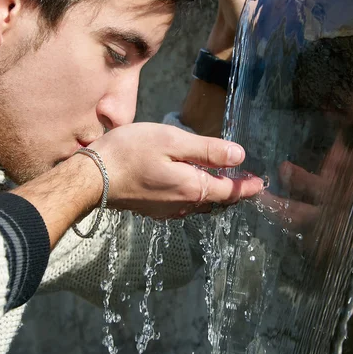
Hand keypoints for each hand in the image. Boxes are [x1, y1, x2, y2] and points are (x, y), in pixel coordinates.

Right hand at [89, 122, 262, 218]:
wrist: (91, 178)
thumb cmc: (130, 153)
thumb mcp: (172, 142)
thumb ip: (207, 150)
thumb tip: (240, 155)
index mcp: (193, 189)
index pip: (230, 191)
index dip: (247, 186)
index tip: (261, 183)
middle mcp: (183, 206)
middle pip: (216, 201)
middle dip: (232, 191)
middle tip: (245, 181)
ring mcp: (166, 211)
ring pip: (199, 204)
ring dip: (213, 194)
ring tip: (221, 180)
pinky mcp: (151, 210)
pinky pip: (182, 205)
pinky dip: (194, 195)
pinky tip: (189, 184)